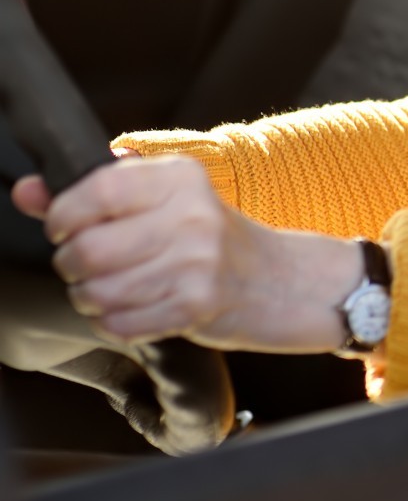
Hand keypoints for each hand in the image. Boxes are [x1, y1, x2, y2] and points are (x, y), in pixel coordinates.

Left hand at [10, 156, 362, 352]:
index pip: (93, 192)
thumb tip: (28, 191)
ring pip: (97, 291)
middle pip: (87, 249)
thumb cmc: (219, 240)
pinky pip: (119, 323)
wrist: (285, 281)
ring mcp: (196, 262)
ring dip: (91, 299)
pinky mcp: (196, 305)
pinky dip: (115, 323)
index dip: (63, 218)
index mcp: (181, 178)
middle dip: (72, 266)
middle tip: (90, 266)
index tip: (68, 229)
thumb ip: (94, 195)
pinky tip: (136, 310)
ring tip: (115, 290)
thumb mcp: (167, 202)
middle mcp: (191, 215)